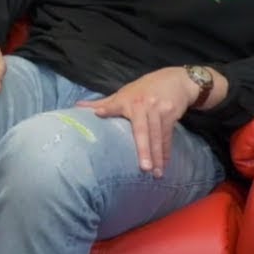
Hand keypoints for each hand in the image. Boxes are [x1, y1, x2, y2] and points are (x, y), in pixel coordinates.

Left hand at [77, 66, 198, 177]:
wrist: (175, 80)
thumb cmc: (144, 89)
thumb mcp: (123, 93)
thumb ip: (103, 103)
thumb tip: (77, 107)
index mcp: (126, 99)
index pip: (113, 105)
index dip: (106, 109)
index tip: (98, 114)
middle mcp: (142, 104)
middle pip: (142, 130)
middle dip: (143, 149)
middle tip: (144, 168)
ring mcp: (158, 109)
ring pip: (156, 136)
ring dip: (157, 156)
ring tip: (155, 173)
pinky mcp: (171, 114)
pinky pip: (167, 136)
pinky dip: (166, 151)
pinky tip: (164, 164)